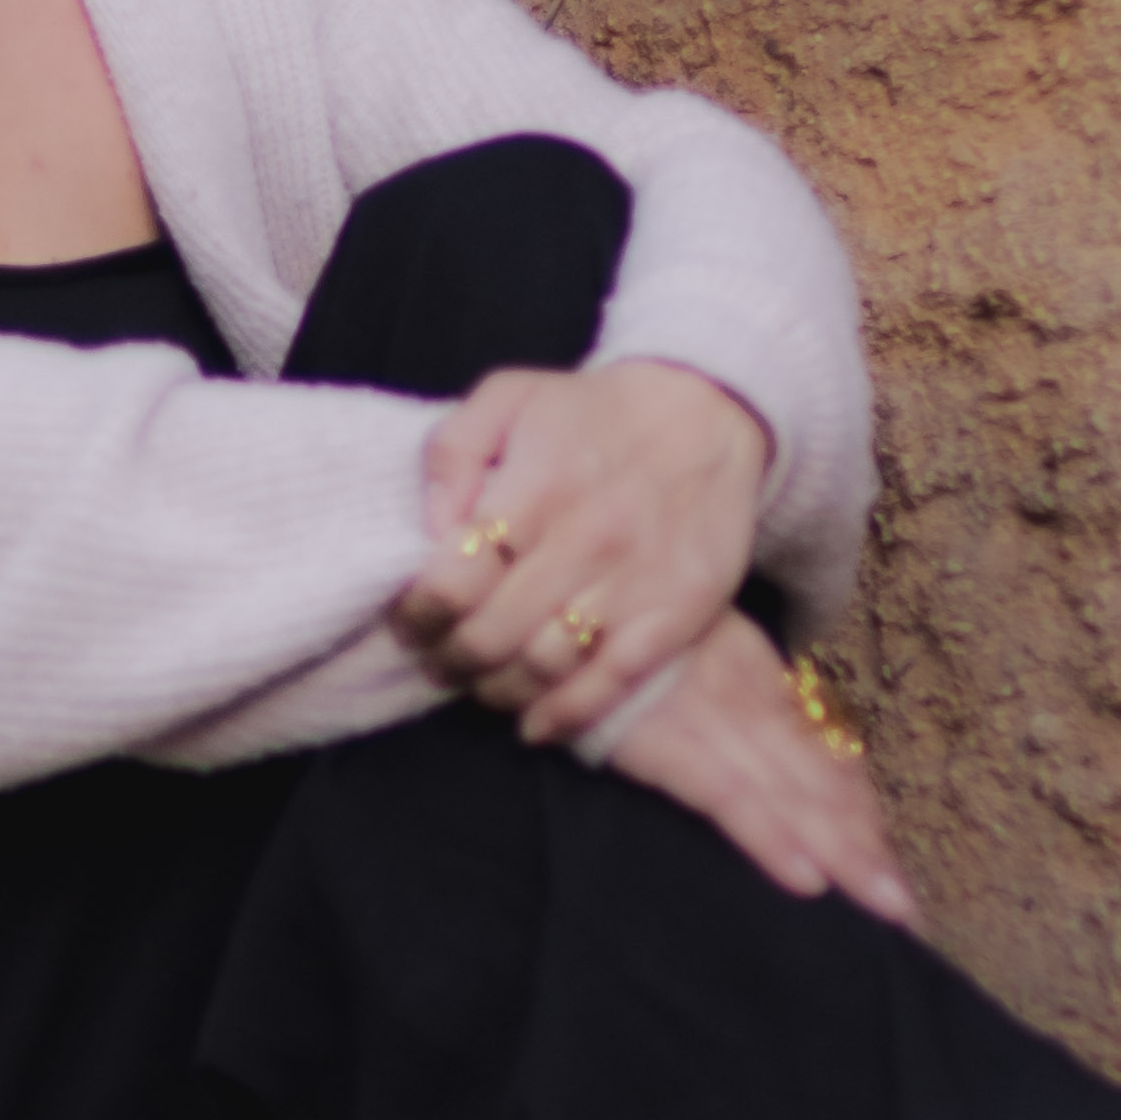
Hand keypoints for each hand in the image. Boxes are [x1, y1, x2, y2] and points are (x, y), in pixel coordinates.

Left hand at [397, 355, 766, 747]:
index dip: (420, 614)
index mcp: (536, 488)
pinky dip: (564, 715)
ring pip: (543, 667)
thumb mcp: (511, 395)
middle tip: (439, 660)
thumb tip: (432, 527)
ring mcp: (632, 583)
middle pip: (491, 635)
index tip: (412, 621)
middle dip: (450, 658)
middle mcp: (584, 541)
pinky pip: (610, 683)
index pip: (453, 581)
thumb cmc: (596, 410)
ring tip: (482, 683)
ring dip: (498, 689)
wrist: (708, 413)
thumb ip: (453, 452)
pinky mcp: (676, 613)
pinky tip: (535, 724)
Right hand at [593, 606, 921, 920]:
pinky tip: (805, 879)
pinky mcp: (664, 741)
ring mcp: (710, 719)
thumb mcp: (681, 647)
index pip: (821, 752)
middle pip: (820, 782)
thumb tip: (760, 746)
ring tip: (886, 906)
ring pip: (790, 795)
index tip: (886, 860)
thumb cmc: (608, 634)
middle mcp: (746, 698)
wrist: (546, 603)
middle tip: (908, 910)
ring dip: (841, 854)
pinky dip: (768, 837)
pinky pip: (725, 798)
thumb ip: (720, 691)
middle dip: (865, 847)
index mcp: (753, 675)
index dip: (857, 810)